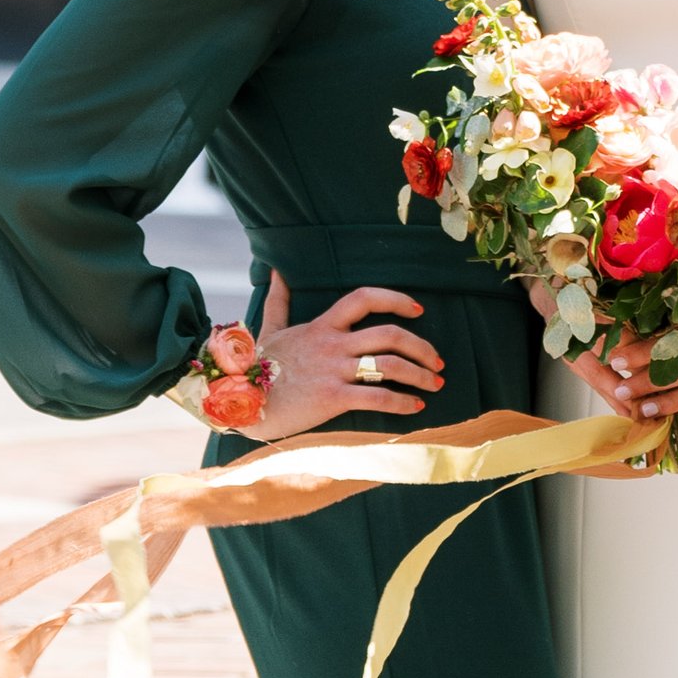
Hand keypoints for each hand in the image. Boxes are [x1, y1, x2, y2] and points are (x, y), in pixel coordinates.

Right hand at [245, 271, 444, 438]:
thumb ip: (278, 300)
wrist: (240, 402)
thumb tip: (275, 270)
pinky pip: (378, 398)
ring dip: (420, 375)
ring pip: (391, 366)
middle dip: (422, 347)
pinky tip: (416, 407)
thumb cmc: (257, 366)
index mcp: (322, 325)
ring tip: (435, 386)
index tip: (418, 311)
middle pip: (390, 334)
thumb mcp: (269, 328)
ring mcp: (333, 370)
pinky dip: (403, 402)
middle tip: (438, 362)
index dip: (396, 299)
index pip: (365, 298)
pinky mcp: (332, 398)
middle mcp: (332, 344)